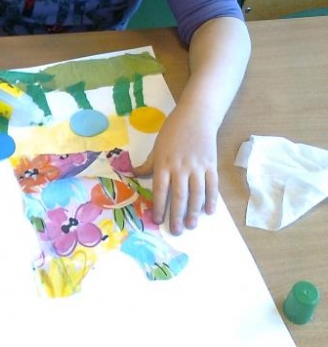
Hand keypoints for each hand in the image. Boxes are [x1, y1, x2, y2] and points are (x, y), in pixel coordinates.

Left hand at [133, 105, 217, 234]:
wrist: (196, 116)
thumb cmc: (173, 131)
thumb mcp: (157, 146)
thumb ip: (149, 164)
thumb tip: (134, 175)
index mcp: (164, 163)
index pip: (160, 189)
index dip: (158, 206)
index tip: (157, 220)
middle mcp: (180, 167)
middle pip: (179, 195)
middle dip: (176, 215)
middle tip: (175, 231)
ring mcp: (197, 166)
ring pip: (196, 193)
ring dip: (193, 211)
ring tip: (191, 225)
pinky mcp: (211, 164)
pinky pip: (212, 185)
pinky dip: (211, 199)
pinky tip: (209, 211)